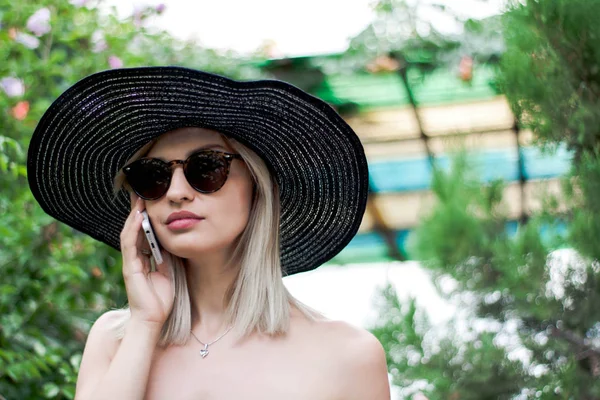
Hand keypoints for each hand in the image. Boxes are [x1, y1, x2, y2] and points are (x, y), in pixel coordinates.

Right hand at [119, 193, 173, 326]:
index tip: (151, 200)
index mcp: (143, 259)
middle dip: (137, 211)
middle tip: (142, 192)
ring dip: (134, 215)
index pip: (142, 233)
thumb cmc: (161, 298)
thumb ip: (167, 257)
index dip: (145, 217)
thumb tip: (173, 241)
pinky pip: (129, 244)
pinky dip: (133, 229)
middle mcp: (134, 258)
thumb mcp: (168, 271)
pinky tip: (137, 217)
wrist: (153, 319)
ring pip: (129, 233)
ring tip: (139, 199)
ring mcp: (130, 262)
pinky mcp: (129, 268)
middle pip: (133, 229)